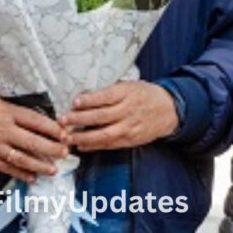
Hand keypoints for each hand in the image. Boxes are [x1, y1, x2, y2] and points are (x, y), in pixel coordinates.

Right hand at [0, 95, 68, 182]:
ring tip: (53, 170)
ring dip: (39, 165)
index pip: (35, 121)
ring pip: (21, 158)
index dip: (52, 129)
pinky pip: (6, 168)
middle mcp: (3, 129)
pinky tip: (32, 177)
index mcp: (8, 112)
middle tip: (65, 153)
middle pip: (32, 142)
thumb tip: (44, 124)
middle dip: (51, 149)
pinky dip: (20, 173)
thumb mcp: (1, 103)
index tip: (64, 135)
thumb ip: (20, 113)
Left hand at [64, 81, 179, 151]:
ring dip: (83, 137)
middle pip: (101, 116)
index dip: (89, 100)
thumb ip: (110, 91)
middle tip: (63, 120)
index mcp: (128, 94)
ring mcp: (129, 128)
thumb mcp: (130, 86)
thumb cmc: (145, 95)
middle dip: (79, 119)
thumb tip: (84, 96)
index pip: (106, 97)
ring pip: (103, 134)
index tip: (74, 102)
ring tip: (68, 137)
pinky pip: (109, 145)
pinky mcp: (130, 140)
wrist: (169, 110)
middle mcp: (128, 111)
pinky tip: (81, 145)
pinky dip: (94, 146)